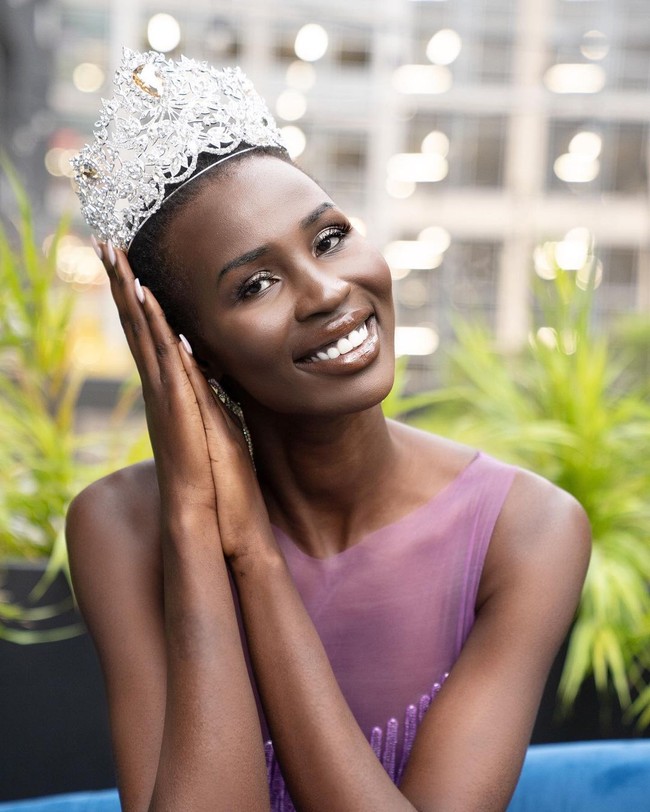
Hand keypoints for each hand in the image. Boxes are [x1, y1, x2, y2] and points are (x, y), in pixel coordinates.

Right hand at [100, 241, 271, 557]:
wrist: (212, 521)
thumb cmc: (217, 478)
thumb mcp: (218, 426)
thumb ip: (209, 397)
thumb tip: (209, 370)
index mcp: (171, 393)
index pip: (149, 337)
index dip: (137, 300)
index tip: (128, 264)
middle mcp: (160, 390)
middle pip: (136, 327)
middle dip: (122, 283)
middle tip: (106, 243)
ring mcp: (165, 398)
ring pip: (143, 336)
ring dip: (131, 294)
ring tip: (117, 255)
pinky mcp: (176, 408)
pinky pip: (164, 359)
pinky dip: (155, 328)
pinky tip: (148, 297)